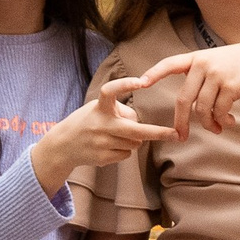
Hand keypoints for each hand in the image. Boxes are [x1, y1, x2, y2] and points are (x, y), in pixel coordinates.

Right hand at [31, 77, 173, 192]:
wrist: (63, 146)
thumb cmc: (87, 122)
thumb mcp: (98, 109)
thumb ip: (119, 111)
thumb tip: (141, 123)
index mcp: (99, 107)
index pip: (111, 91)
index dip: (125, 84)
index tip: (142, 81)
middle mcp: (100, 125)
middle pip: (136, 130)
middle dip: (158, 133)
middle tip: (176, 134)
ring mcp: (102, 143)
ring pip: (134, 143)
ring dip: (133, 140)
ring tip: (116, 136)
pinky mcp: (103, 158)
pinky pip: (126, 155)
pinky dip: (124, 151)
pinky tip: (109, 147)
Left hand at [136, 38, 239, 135]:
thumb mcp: (218, 61)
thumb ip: (203, 76)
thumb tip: (194, 106)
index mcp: (197, 58)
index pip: (170, 64)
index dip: (154, 73)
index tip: (140, 83)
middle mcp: (203, 65)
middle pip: (183, 99)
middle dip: (181, 121)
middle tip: (181, 136)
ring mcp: (217, 75)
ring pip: (202, 109)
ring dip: (209, 124)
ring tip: (217, 127)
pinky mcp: (231, 86)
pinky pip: (219, 111)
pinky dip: (222, 121)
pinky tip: (229, 121)